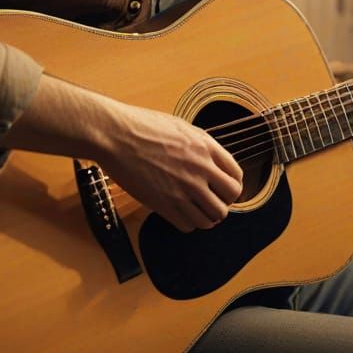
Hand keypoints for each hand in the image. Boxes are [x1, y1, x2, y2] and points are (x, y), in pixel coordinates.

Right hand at [99, 104, 243, 233]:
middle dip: (223, 202)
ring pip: (212, 218)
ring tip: (196, 211)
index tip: (223, 189)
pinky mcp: (164, 204)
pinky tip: (180, 214)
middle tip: (211, 201)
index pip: (236, 176)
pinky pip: (188, 226)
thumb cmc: (143, 126)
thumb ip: (201, 145)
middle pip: (229, 199)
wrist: (116, 135)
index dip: (232, 185)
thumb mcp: (181, 127)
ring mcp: (183, 189)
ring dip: (206, 216)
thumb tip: (212, 160)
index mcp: (206, 148)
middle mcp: (200, 170)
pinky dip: (187, 223)